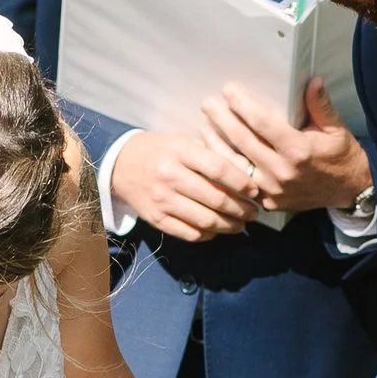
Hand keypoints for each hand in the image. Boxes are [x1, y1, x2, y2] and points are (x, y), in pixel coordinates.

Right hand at [111, 126, 259, 243]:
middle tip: (254, 212)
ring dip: (229, 226)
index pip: (219, 169)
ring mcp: (162, 200)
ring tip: (241, 224)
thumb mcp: (184, 142)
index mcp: (181, 152)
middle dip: (241, 209)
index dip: (242, 183)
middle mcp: (170, 176)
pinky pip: (190, 233)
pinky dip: (209, 235)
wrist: (121, 165)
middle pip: (216, 199)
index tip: (255, 191)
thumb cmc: (162, 151)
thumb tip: (247, 174)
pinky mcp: (156, 219)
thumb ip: (212, 155)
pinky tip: (218, 230)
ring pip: (206, 220)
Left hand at [202, 80, 372, 217]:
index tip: (228, 90)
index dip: (242, 105)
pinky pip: (241, 183)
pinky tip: (214, 155)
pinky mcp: (268, 202)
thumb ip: (320, 105)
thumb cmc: (341, 156)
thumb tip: (313, 80)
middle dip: (222, 119)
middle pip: (243, 141)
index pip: (262, 123)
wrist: (349, 191)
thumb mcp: (336, 128)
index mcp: (298, 149)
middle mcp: (282, 171)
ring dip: (216, 144)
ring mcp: (273, 189)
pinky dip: (226, 168)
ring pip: (235, 165)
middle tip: (207, 103)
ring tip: (204, 126)